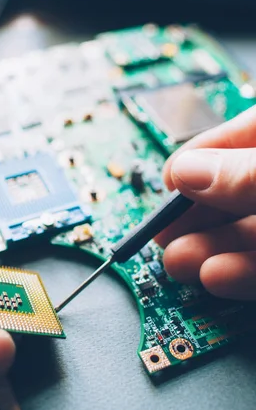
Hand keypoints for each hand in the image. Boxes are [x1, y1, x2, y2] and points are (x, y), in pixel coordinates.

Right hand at [156, 104, 255, 299]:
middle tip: (162, 230)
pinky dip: (245, 274)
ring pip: (254, 232)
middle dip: (197, 213)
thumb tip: (189, 171)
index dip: (206, 153)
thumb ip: (248, 172)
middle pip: (240, 188)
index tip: (170, 178)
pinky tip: (217, 276)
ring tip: (177, 261)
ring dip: (211, 249)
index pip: (248, 132)